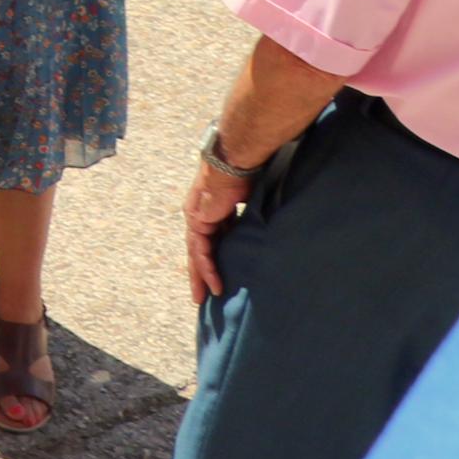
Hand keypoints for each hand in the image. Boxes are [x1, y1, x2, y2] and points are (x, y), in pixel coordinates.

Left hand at [182, 161, 249, 301]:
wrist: (235, 161)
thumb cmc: (245, 174)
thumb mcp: (248, 203)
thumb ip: (248, 218)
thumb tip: (262, 231)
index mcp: (211, 209)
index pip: (211, 240)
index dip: (214, 258)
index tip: (219, 275)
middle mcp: (200, 214)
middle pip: (199, 250)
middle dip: (201, 273)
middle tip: (201, 295)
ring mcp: (196, 217)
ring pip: (197, 254)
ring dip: (201, 276)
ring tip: (206, 297)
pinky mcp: (198, 220)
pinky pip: (201, 250)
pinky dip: (207, 268)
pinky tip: (214, 284)